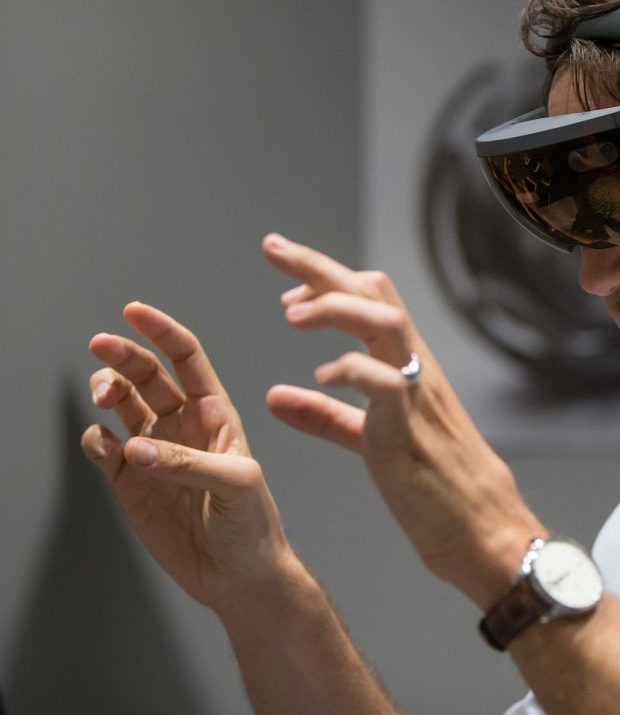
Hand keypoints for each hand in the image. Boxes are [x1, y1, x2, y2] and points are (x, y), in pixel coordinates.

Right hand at [83, 302, 297, 614]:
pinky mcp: (128, 483)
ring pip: (119, 404)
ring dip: (106, 391)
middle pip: (145, 374)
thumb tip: (135, 448)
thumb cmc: (253, 525)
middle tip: (102, 346)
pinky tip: (105, 446)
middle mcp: (181, 425)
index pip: (186, 359)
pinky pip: (102, 448)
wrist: (238, 577)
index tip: (133, 312)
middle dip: (123, 355)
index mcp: (215, 413)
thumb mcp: (237, 485)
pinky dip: (96, 440)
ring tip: (104, 399)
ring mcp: (152, 451)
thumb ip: (187, 463)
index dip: (161, 332)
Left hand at [261, 233, 542, 606]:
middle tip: (274, 248)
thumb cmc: (435, 487)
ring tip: (292, 313)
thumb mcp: (368, 441)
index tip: (284, 276)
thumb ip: (324, 416)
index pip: (371, 301)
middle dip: (319, 267)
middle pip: (374, 294)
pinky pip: (386, 383)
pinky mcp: (410, 431)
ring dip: (335, 308)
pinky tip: (322, 377)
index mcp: (408, 368)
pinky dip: (351, 370)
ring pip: (385, 324)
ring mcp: (418, 396)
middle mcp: (416, 369)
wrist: (483, 529)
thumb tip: (276, 394)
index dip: (325, 280)